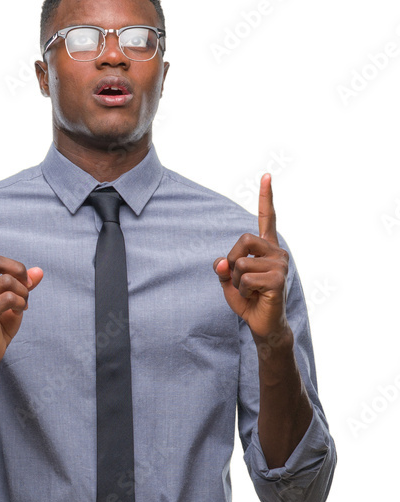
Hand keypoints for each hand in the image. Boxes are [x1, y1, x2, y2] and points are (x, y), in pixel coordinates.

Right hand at [0, 205, 43, 371]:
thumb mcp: (14, 301)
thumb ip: (23, 285)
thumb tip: (39, 272)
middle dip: (20, 271)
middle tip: (27, 286)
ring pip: (8, 281)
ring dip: (23, 293)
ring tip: (22, 304)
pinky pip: (10, 297)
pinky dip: (21, 303)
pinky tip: (18, 312)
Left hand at [213, 174, 289, 343]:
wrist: (263, 326)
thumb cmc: (249, 302)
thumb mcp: (229, 283)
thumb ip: (223, 269)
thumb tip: (221, 262)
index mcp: (267, 248)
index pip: (267, 218)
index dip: (266, 198)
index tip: (266, 175)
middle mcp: (277, 252)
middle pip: (243, 240)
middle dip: (232, 260)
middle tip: (238, 278)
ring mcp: (280, 265)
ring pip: (241, 263)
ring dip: (236, 281)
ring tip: (249, 291)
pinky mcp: (278, 279)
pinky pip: (246, 278)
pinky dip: (242, 291)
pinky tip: (254, 297)